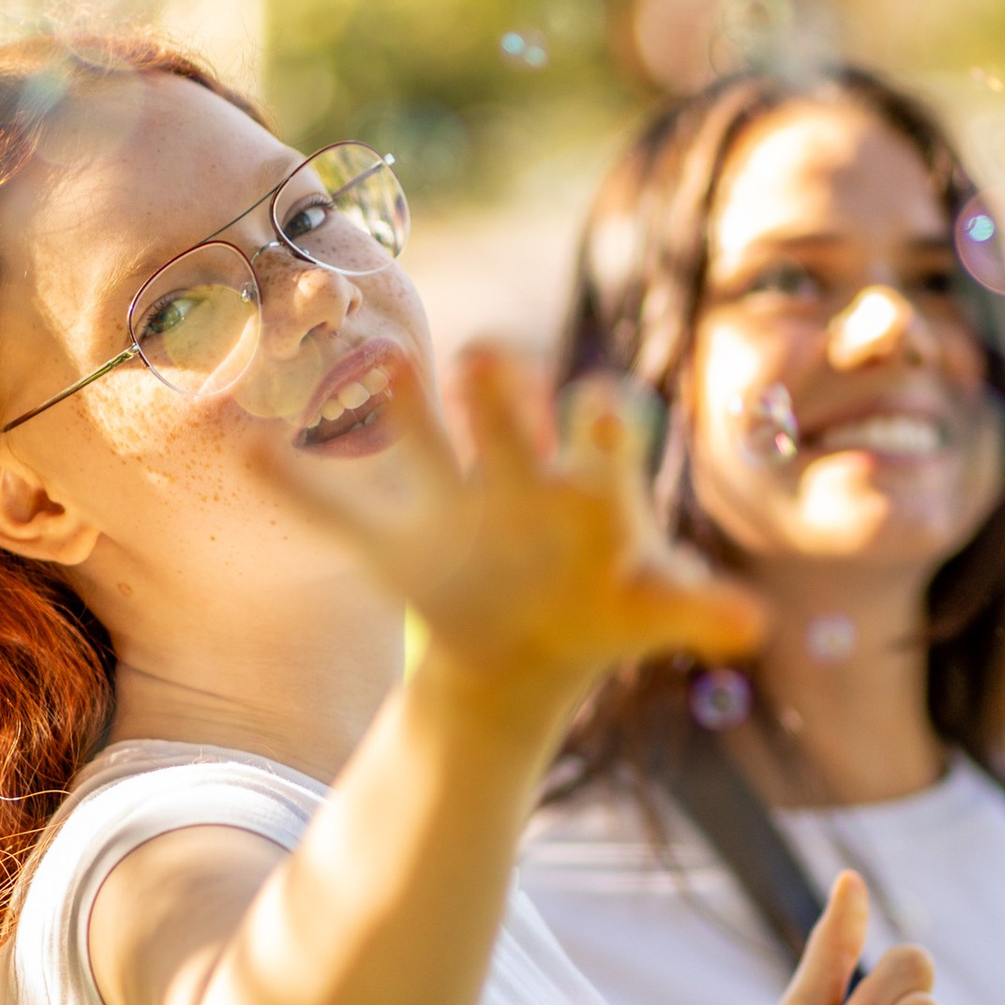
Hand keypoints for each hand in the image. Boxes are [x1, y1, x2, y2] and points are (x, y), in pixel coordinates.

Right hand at [279, 342, 760, 724]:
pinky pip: (336, 509)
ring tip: (385, 363)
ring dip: (407, 409)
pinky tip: (248, 450)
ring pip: (424, 443)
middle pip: (510, 420)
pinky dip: (294, 484)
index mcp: (589, 478)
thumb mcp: (650, 610)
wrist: (523, 642)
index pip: (603, 431)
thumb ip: (698, 609)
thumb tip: (755, 623)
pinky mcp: (396, 536)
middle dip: (499, 396)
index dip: (603, 424)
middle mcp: (519, 468)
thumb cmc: (602, 608)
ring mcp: (452, 496)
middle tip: (491, 361)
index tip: (606, 410)